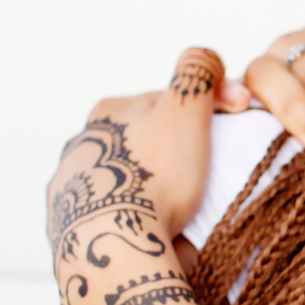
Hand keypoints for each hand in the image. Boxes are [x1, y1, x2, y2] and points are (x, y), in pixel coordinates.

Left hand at [45, 48, 225, 304]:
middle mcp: (81, 147)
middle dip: (175, 155)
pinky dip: (135, 222)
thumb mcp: (185, 110)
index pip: (165, 103)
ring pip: (126, 182)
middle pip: (144, 143)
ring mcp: (71, 191)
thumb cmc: (153, 179)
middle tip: (209, 179)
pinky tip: (155, 234)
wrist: (114, 248)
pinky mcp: (69, 231)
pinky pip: (113, 219)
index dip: (205, 113)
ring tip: (185, 213)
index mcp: (106, 113)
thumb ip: (197, 73)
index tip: (234, 130)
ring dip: (154, 190)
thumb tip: (203, 55)